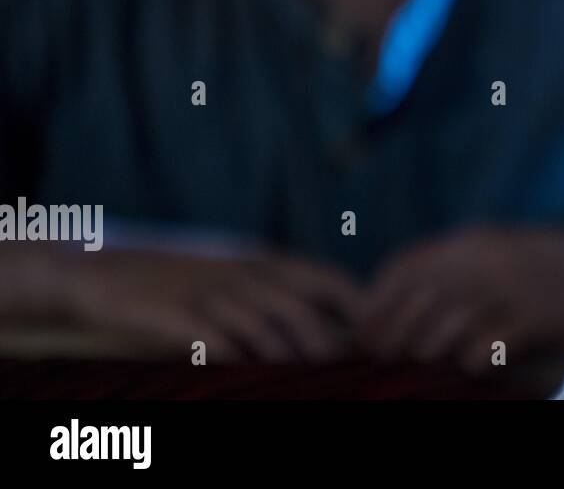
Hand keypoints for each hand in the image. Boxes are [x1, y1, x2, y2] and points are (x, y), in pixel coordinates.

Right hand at [60, 247, 364, 361]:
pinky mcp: (176, 314)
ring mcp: (210, 293)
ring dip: (285, 357)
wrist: (106, 276)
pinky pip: (213, 338)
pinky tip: (247, 376)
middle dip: (324, 342)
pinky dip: (234, 358)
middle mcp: (243, 274)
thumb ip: (278, 295)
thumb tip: (331, 329)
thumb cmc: (182, 283)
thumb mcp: (236, 277)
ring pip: (261, 326)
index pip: (326, 277)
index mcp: (264, 262)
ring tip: (304, 384)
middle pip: (299, 306)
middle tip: (343, 372)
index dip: (355, 304)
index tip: (374, 337)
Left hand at [358, 225, 563, 373]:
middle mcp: (484, 258)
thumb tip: (395, 303)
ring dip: (432, 353)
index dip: (376, 303)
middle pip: (414, 303)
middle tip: (389, 360)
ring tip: (439, 361)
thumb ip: (455, 268)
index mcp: (471, 241)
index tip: (366, 334)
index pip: (402, 268)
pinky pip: (482, 351)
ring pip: (443, 330)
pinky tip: (483, 362)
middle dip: (393, 336)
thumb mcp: (499, 252)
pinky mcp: (535, 317)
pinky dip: (473, 363)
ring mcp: (509, 287)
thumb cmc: (552, 267)